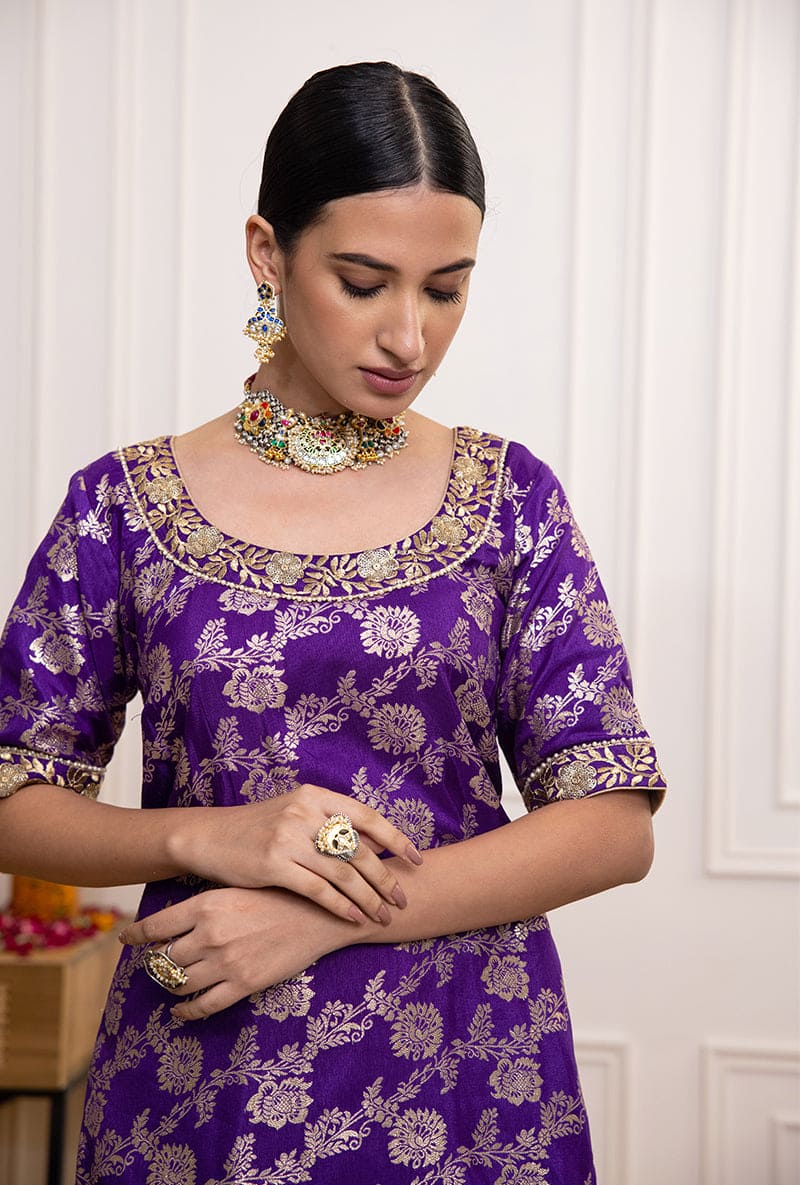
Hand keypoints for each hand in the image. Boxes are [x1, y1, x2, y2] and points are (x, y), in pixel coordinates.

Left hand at [121, 886, 351, 1019]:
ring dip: (170, 984)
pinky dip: (185, 1012)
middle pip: (164, 958)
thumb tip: (174, 920)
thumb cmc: (280, 895)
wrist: (320, 914)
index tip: (127, 938)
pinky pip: (202, 1007)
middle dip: (157, 961)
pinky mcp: (243, 985)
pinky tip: (180, 1011)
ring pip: (179, 982)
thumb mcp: (238, 888)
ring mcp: (225, 962)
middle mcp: (209, 934)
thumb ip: (206, 905)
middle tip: (157, 962)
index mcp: (206, 905)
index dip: (136, 935)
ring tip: (170, 982)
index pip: (155, 926)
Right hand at [172, 783, 421, 925]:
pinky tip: (354, 919)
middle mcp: (304, 812)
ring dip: (368, 897)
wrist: (209, 837)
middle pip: (359, 848)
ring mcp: (288, 838)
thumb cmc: (258, 827)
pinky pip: (318, 890)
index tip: (416, 860)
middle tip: (402, 898)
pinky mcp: (274, 865)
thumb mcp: (295, 811)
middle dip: (386, 877)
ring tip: (383, 915)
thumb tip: (377, 842)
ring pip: (343, 873)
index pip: (367, 816)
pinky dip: (340, 906)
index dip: (396, 839)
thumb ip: (330, 821)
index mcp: (315, 796)